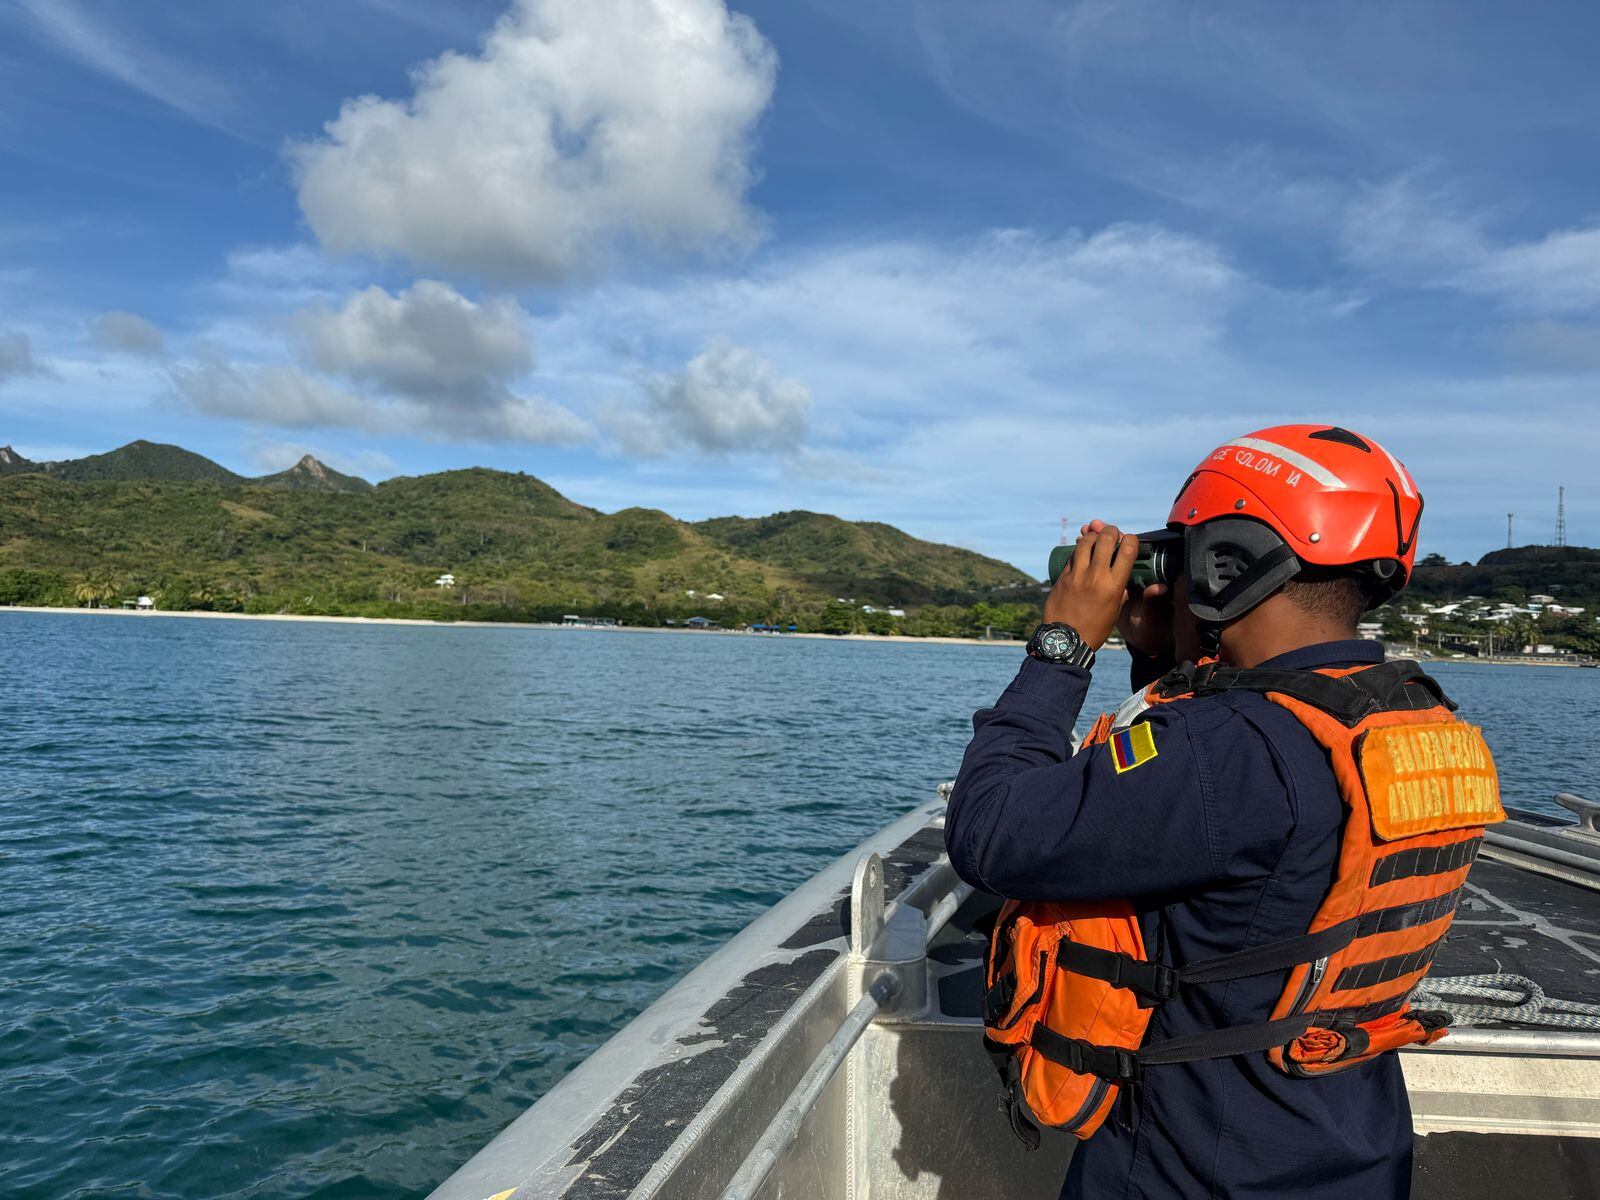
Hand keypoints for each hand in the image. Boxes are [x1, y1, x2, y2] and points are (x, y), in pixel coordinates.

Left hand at [1079, 519, 1174, 656]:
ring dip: (1092, 536)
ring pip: (1085, 542)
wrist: (1066, 640)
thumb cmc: (1094, 629)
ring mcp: (1077, 575)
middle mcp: (1096, 576)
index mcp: (1114, 585)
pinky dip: (1078, 550)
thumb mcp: (1115, 610)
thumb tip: (1122, 577)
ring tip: (1095, 538)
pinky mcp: (1062, 577)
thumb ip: (1120, 591)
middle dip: (1111, 531)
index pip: (1128, 550)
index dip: (1131, 540)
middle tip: (1112, 532)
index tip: (1130, 540)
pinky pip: (1072, 556)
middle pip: (1105, 539)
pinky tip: (1081, 552)